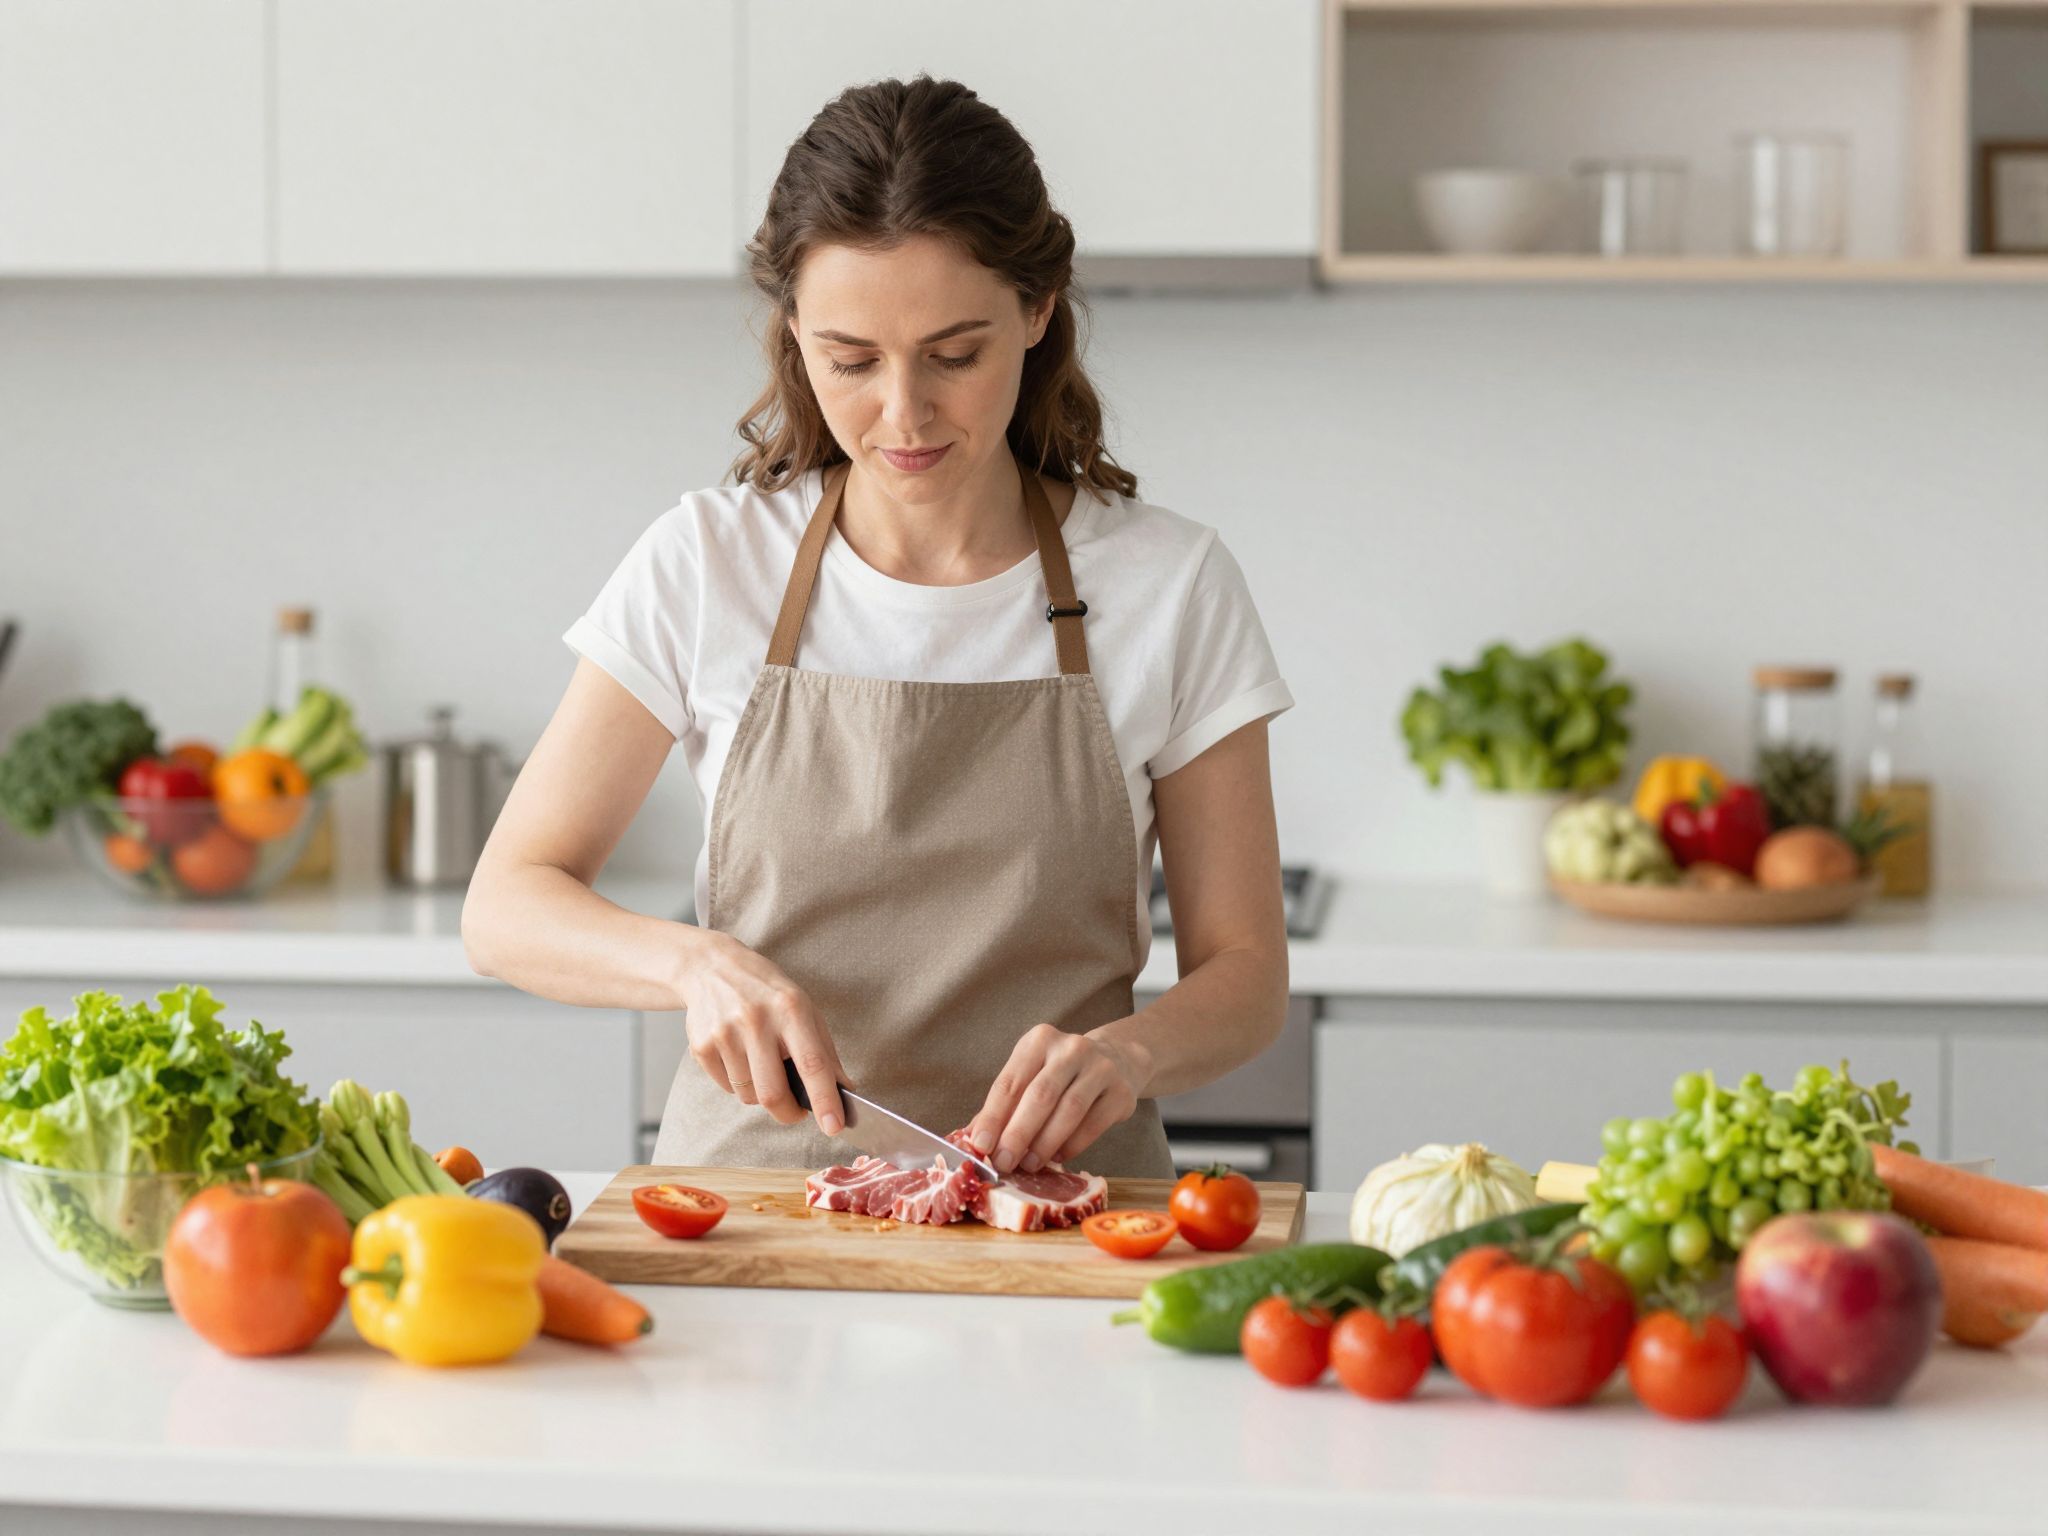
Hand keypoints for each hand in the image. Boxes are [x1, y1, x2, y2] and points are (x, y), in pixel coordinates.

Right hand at [675, 930, 844, 1133]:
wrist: (711, 967)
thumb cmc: (767, 992)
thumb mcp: (804, 1008)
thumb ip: (825, 1052)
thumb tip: (844, 1092)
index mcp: (790, 1008)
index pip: (812, 1063)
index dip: (824, 1099)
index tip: (834, 1126)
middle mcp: (756, 1020)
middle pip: (773, 1093)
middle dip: (788, 1114)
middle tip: (797, 1111)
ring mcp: (724, 1033)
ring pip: (749, 1096)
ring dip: (762, 1093)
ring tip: (763, 1065)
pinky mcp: (701, 1046)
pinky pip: (728, 1089)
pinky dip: (739, 1084)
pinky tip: (739, 1055)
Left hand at [966, 1023, 1149, 1174]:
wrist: (1117, 1059)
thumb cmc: (1061, 1073)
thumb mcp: (1030, 1075)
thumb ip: (1004, 1105)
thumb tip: (972, 1140)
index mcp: (1039, 1041)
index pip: (1010, 1081)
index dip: (993, 1116)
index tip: (980, 1146)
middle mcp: (1071, 1048)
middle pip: (1040, 1095)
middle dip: (1018, 1133)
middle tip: (1003, 1163)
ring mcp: (1100, 1068)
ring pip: (1069, 1110)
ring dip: (1045, 1143)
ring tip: (1029, 1164)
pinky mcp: (1121, 1092)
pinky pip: (1093, 1124)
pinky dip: (1072, 1145)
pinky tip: (1058, 1157)